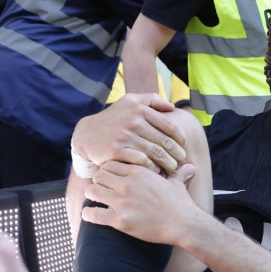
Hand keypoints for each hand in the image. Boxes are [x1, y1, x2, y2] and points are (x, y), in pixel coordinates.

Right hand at [72, 93, 186, 175]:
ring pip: (156, 153)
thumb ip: (151, 100)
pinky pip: (142, 162)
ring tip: (173, 168)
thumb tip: (172, 106)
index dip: (180, 137)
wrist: (87, 134)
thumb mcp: (130, 102)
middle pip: (165, 141)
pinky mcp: (117, 151)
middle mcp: (133, 121)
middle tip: (182, 160)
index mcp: (139, 109)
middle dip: (177, 153)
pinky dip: (153, 168)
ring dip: (169, 163)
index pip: (169, 125)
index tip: (183, 145)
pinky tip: (157, 171)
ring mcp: (125, 136)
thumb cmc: (114, 118)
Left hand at [82, 160, 196, 243]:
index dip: (108, 170)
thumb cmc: (181, 204)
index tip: (109, 178)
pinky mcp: (120, 220)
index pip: (110, 164)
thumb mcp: (177, 184)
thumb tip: (190, 167)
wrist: (184, 224)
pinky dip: (88, 214)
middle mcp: (127, 184)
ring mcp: (122, 202)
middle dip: (98, 182)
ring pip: (92, 191)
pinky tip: (90, 215)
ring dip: (91, 196)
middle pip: (99, 175)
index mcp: (139, 171)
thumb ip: (178, 173)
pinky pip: (93, 214)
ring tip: (95, 201)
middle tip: (101, 190)